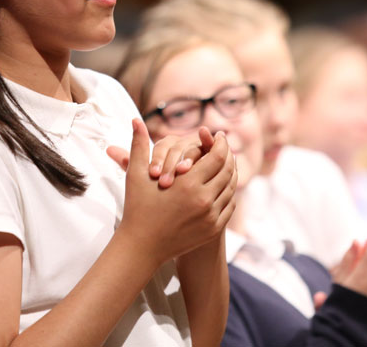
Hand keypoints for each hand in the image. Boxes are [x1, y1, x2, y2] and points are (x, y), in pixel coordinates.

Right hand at [118, 120, 236, 264]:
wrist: (142, 246)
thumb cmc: (137, 208)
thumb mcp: (136, 175)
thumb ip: (139, 145)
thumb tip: (135, 119)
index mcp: (188, 183)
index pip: (217, 156)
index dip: (221, 143)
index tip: (219, 135)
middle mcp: (204, 200)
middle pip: (228, 171)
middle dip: (228, 156)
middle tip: (225, 147)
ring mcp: (211, 217)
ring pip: (231, 189)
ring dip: (231, 173)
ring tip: (226, 163)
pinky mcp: (213, 229)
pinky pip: (229, 206)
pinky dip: (229, 193)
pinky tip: (223, 186)